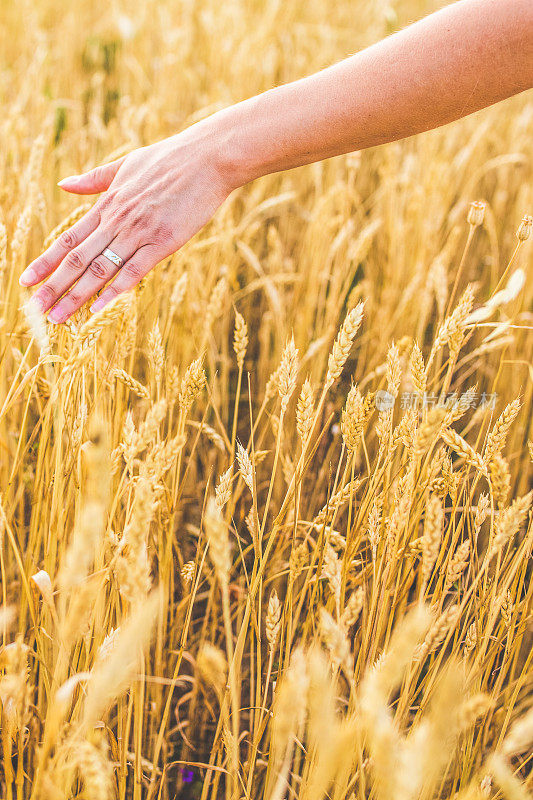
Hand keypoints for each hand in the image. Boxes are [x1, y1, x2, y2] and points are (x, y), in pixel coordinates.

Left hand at [20, 119, 236, 321]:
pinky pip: (133, 272)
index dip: (45, 262)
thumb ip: (94, 179)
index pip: (68, 239)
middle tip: (35, 308)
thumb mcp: (126, 164)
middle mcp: (117, 221)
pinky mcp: (163, 243)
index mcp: (107, 205)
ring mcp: (139, 233)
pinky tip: (97, 308)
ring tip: (59, 317)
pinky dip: (114, 291)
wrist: (207, 158)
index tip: (26, 280)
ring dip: (76, 296)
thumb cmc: (170, 159)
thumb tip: (63, 184)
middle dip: (54, 286)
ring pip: (100, 269)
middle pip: (77, 259)